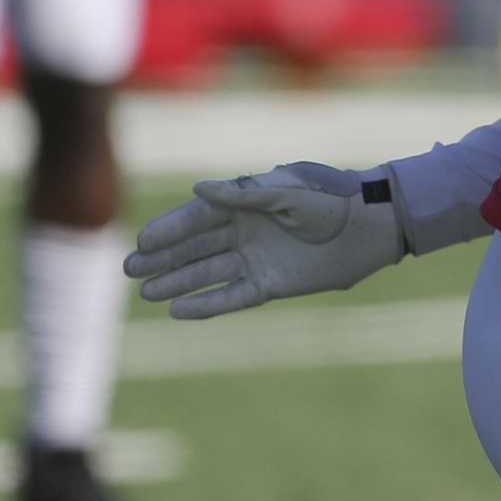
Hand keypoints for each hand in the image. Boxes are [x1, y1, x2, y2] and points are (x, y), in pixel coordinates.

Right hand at [125, 162, 404, 319]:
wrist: (370, 227)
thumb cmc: (332, 199)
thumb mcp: (290, 192)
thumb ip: (246, 194)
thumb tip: (200, 189)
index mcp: (248, 201)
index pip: (200, 216)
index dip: (171, 228)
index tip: (144, 240)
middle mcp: (246, 230)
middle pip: (196, 246)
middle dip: (163, 257)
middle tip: (129, 268)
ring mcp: (256, 258)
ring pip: (207, 271)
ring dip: (177, 281)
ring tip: (145, 290)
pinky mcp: (270, 284)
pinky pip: (232, 296)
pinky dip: (207, 303)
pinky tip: (179, 311)